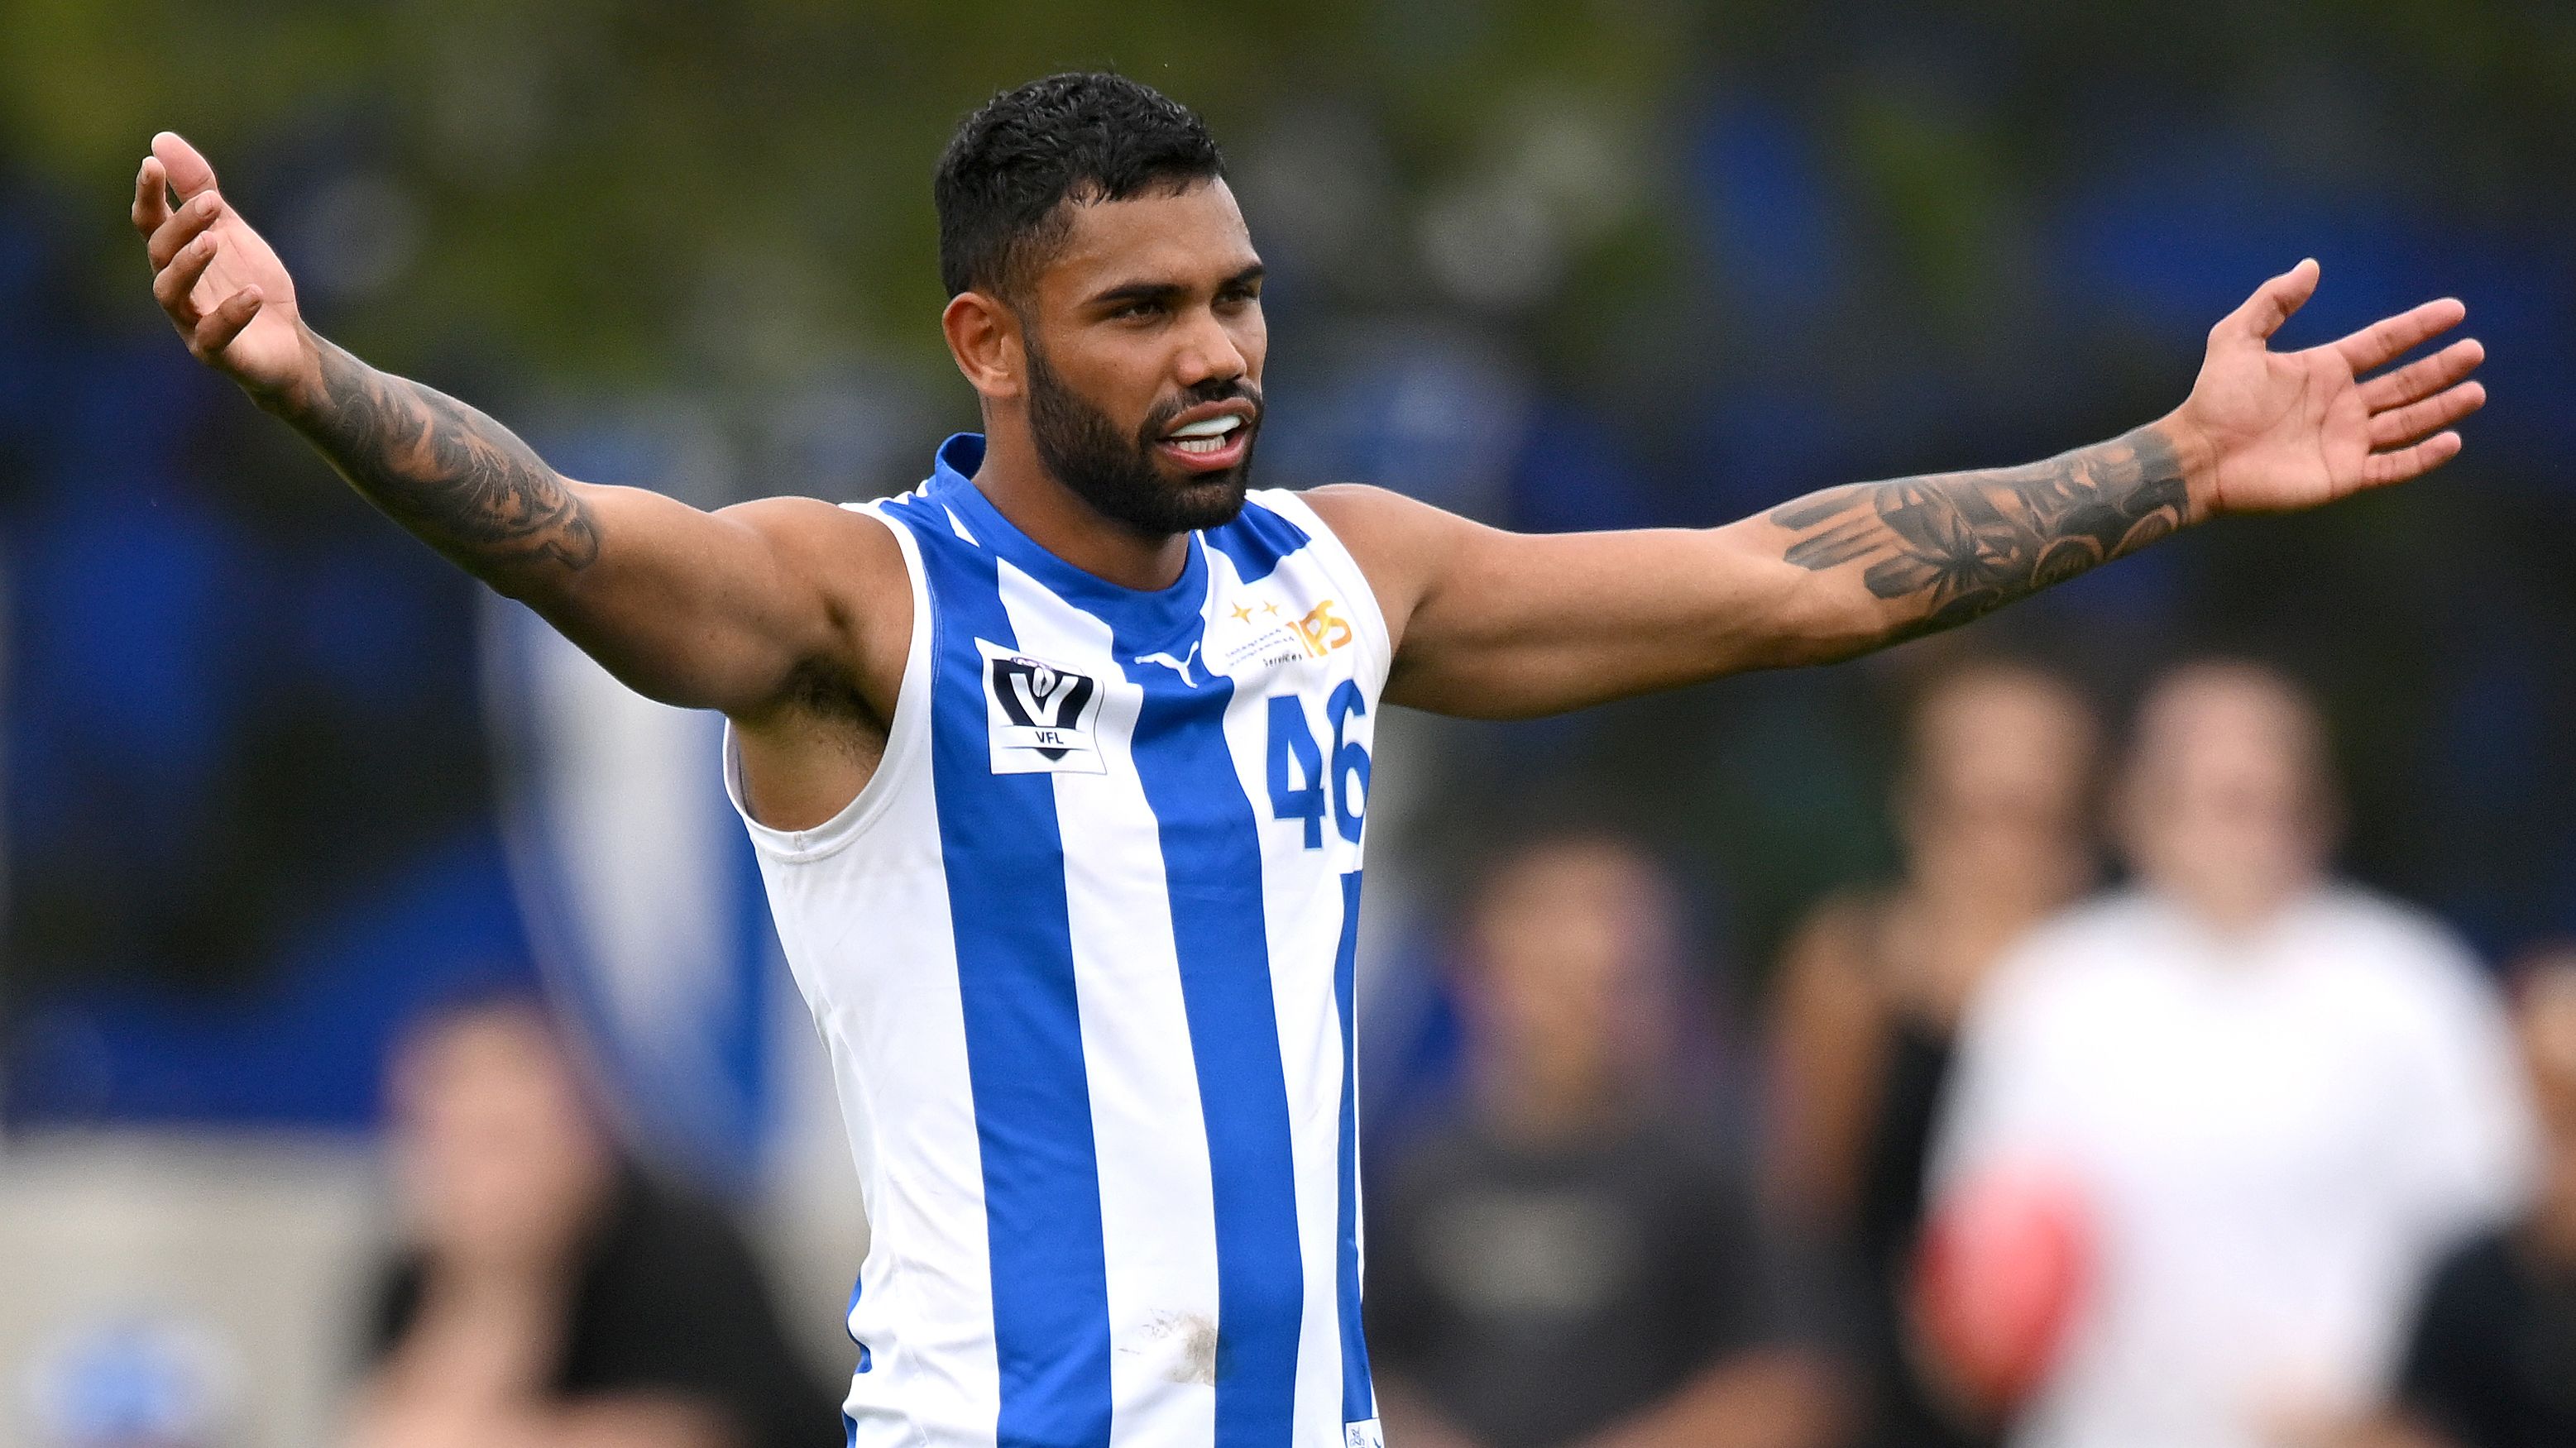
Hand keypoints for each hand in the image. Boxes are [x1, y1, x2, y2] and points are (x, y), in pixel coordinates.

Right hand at [132, 131, 315, 400]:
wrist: (287, 346)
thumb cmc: (249, 283)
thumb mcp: (230, 231)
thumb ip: (199, 189)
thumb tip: (160, 140)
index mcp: (177, 256)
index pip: (151, 221)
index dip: (148, 194)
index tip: (152, 163)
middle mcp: (176, 287)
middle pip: (161, 252)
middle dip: (182, 224)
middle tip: (213, 201)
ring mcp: (191, 322)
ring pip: (171, 293)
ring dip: (189, 264)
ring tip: (214, 240)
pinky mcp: (217, 353)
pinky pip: (215, 335)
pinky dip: (231, 313)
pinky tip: (253, 292)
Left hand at [2168, 259, 2485, 516]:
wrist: (2198, 455)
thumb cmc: (2212, 398)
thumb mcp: (2236, 338)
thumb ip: (2273, 301)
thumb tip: (2310, 265)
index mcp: (2324, 369)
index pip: (2383, 343)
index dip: (2418, 327)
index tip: (2455, 310)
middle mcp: (2341, 403)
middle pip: (2404, 382)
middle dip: (2440, 367)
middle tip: (2475, 350)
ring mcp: (2345, 440)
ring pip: (2407, 422)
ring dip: (2442, 408)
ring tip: (2476, 391)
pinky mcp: (2342, 475)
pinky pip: (2392, 466)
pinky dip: (2422, 457)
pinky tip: (2452, 440)